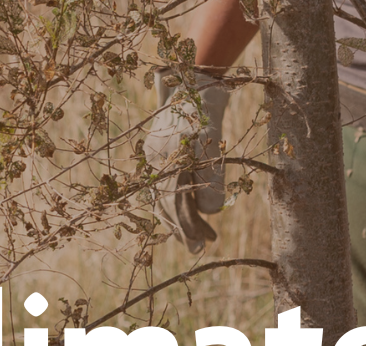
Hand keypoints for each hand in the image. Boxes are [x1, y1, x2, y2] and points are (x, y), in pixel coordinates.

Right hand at [144, 68, 230, 253]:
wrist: (191, 77)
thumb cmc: (204, 108)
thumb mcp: (211, 142)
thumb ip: (211, 178)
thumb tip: (211, 212)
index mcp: (163, 160)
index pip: (172, 204)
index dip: (187, 226)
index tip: (202, 243)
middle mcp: (154, 161)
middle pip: (164, 204)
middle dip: (182, 228)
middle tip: (198, 249)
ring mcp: (155, 156)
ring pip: (163, 197)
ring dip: (180, 218)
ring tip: (197, 236)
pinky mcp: (160, 151)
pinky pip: (163, 185)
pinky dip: (174, 202)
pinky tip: (188, 211)